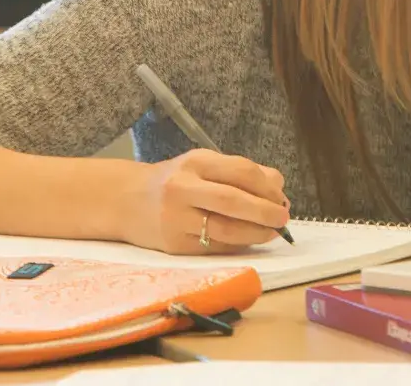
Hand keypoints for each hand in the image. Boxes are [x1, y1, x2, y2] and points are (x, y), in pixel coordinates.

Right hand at [117, 148, 290, 254]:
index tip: (282, 197)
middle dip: (265, 211)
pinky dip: (237, 245)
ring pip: (225, 229)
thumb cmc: (174, 180)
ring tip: (272, 233)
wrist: (127, 200)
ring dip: (255, 233)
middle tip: (283, 218)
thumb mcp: (203, 165)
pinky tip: (248, 241)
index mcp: (195, 162)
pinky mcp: (174, 245)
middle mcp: (184, 188)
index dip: (267, 186)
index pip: (240, 170)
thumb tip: (278, 187)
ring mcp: (177, 218)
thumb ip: (239, 172)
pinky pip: (213, 247)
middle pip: (233, 200)